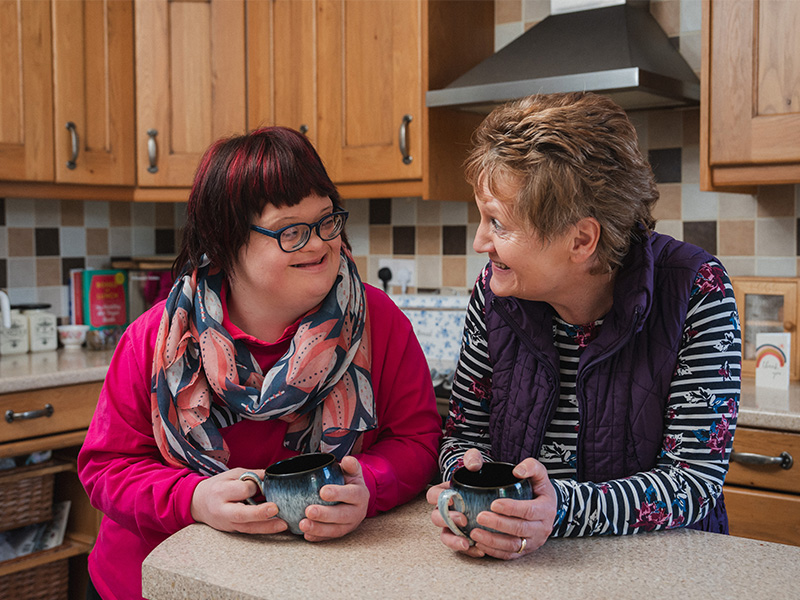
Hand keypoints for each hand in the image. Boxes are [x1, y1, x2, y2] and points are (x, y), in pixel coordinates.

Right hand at [191, 468, 287, 534]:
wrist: (197, 503)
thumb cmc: (217, 486)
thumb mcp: (232, 474)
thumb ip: (251, 475)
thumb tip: (272, 475)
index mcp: (221, 491)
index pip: (241, 490)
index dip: (254, 486)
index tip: (260, 485)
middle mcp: (223, 510)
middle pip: (241, 513)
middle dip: (259, 512)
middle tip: (276, 509)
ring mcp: (228, 523)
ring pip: (248, 527)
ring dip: (267, 526)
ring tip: (284, 524)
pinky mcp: (233, 530)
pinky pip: (250, 531)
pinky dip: (264, 529)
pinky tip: (277, 527)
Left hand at [298, 455, 369, 541]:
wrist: (356, 499)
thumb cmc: (349, 483)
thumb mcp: (353, 472)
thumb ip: (350, 465)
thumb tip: (347, 460)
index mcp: (360, 494)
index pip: (351, 494)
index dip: (338, 493)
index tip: (322, 492)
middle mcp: (357, 512)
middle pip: (342, 515)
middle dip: (325, 514)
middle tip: (309, 511)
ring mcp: (349, 525)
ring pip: (335, 530)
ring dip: (319, 529)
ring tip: (303, 524)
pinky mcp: (341, 534)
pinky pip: (329, 538)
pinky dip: (318, 537)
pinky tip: (306, 535)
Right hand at [426, 449, 486, 557]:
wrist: (496, 490)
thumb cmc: (481, 476)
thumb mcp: (478, 463)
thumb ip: (473, 458)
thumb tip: (472, 466)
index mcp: (444, 492)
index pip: (432, 495)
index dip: (437, 498)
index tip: (452, 498)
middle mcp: (446, 510)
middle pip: (436, 518)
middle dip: (447, 520)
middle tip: (463, 519)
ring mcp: (454, 525)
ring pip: (446, 536)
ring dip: (454, 541)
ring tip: (466, 544)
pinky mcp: (465, 537)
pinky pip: (462, 546)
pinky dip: (470, 550)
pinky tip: (481, 551)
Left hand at [427, 452, 556, 559]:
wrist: (546, 507)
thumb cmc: (538, 488)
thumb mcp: (539, 474)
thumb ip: (531, 466)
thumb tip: (518, 470)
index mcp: (546, 509)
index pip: (529, 511)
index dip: (512, 508)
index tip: (494, 503)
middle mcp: (542, 528)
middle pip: (519, 529)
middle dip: (499, 525)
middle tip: (480, 517)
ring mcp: (533, 542)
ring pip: (513, 545)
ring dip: (493, 541)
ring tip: (475, 533)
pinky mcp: (524, 551)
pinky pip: (509, 555)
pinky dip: (494, 551)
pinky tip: (480, 544)